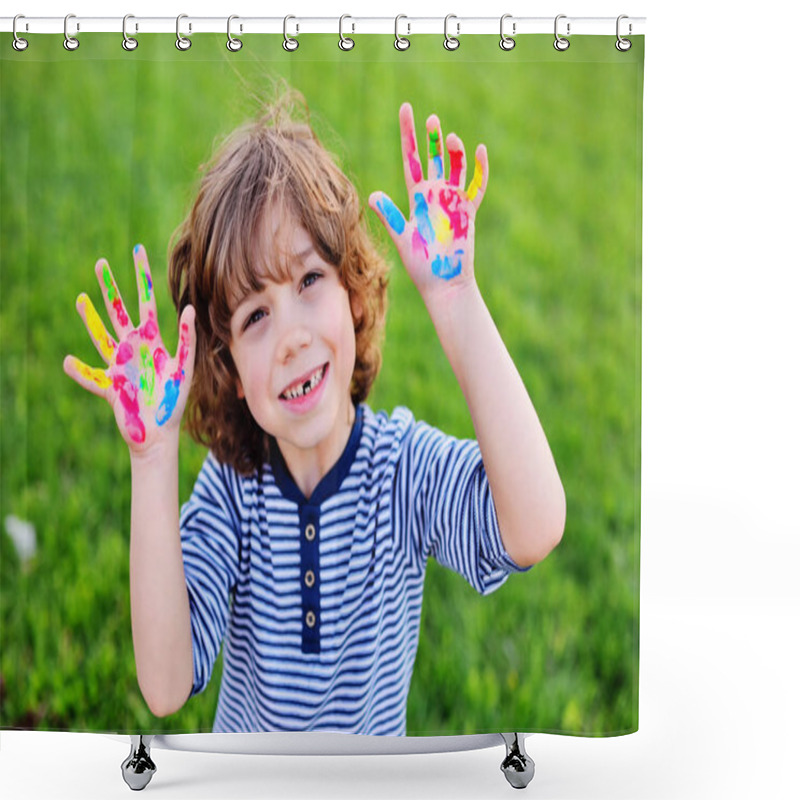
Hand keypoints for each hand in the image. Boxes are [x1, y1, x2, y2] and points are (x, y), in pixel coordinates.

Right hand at [63, 244, 195, 453]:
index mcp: (153, 340)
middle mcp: (133, 347)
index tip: (137, 251)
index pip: (147, 301)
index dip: (142, 277)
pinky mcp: (109, 385)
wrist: (161, 432)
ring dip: (90, 318)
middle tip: (101, 263)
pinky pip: (90, 377)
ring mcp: (119, 364)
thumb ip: (187, 339)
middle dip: (110, 287)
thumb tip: (187, 308)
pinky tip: (67, 361)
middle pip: (119, 311)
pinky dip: (78, 371)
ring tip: (80, 298)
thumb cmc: (174, 401)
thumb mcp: (185, 368)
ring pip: (100, 335)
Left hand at [370, 102, 488, 301]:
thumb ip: (389, 215)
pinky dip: (479, 169)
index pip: (411, 159)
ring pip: (455, 167)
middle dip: (431, 138)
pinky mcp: (468, 211)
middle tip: (429, 119)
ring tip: (451, 138)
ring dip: (454, 152)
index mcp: (416, 197)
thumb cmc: (421, 265)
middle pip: (433, 158)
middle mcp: (434, 194)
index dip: (408, 135)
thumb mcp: (402, 238)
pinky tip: (478, 150)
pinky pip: (476, 185)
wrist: (443, 283)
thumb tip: (372, 196)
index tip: (406, 109)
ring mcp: (452, 201)